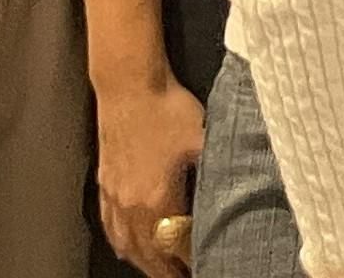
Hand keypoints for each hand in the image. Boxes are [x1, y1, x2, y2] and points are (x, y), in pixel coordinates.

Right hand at [94, 73, 204, 276]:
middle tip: (183, 277)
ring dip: (143, 261)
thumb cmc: (168, 109)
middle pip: (146, 254)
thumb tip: (238, 192)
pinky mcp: (105, 182)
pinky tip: (129, 247)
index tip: (200, 270)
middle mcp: (131, 205)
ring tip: (161, 270)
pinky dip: (121, 243)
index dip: (186, 264)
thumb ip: (217, 173)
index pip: (171, 249)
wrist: (129, 85)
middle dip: (165, 271)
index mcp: (157, 199)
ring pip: (125, 244)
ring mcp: (114, 195)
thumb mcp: (204, 141)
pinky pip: (110, 226)